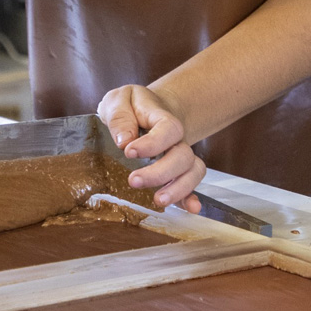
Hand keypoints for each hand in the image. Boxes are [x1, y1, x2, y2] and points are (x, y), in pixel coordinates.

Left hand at [97, 85, 203, 212]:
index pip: (169, 129)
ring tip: (158, 201)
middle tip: (134, 180)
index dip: (153, 143)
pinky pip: (190, 186)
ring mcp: (178, 158)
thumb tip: (123, 141)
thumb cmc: (129, 107)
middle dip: (161, 172)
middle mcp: (176, 140)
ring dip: (179, 188)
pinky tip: (189, 209)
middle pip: (182, 155)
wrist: (144, 111)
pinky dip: (191, 198)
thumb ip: (120, 116)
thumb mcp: (118, 100)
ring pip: (192, 172)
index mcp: (162, 118)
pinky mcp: (175, 174)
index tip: (129, 151)